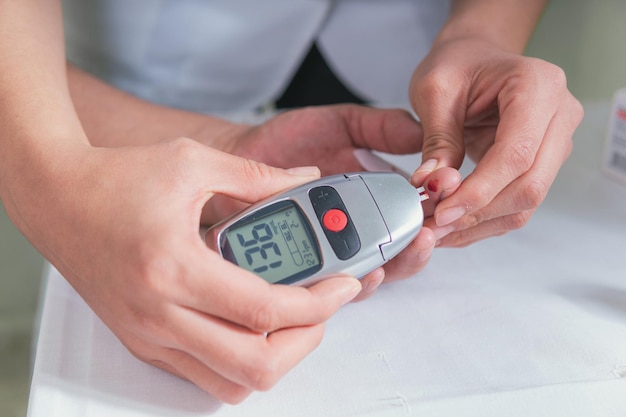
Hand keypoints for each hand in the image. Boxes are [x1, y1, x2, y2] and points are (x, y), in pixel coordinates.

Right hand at [14, 140, 360, 402]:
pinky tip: (250, 324)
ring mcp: (149, 335)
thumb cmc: (116, 178)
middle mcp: (160, 313)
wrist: (57, 198)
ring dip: (273, 358)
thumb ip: (257, 176)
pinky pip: (203, 375)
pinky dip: (238, 360)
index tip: (343, 285)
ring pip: (230, 383)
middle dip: (305, 342)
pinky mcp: (143, 342)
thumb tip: (304, 180)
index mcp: (175, 267)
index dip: (318, 303)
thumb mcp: (193, 162)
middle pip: (254, 366)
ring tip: (289, 320)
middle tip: (320, 309)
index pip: (265, 310)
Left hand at [202, 105, 454, 295]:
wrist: (237, 156)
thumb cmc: (286, 141)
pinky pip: (334, 285)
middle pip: (401, 250)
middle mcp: (357, 230)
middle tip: (430, 230)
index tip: (446, 192)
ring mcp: (332, 251)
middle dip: (422, 245)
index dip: (434, 207)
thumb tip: (424, 133)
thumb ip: (380, 127)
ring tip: (411, 246)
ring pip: (376, 272)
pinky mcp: (306, 267)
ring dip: (399, 264)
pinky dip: (355, 281)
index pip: (413, 212)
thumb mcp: (340, 125)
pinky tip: (367, 269)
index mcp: (372, 199)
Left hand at [409, 38, 583, 245]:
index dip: (479, 190)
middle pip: (530, 185)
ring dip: (480, 222)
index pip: (516, 154)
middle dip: (479, 212)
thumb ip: (438, 140)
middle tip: (435, 226)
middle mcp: (559, 115)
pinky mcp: (542, 164)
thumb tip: (432, 187)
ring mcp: (555, 142)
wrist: (474, 59)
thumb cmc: (457, 65)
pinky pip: (517, 202)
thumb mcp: (435, 91)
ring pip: (526, 201)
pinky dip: (484, 219)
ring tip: (438, 230)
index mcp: (538, 86)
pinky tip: (453, 225)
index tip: (442, 211)